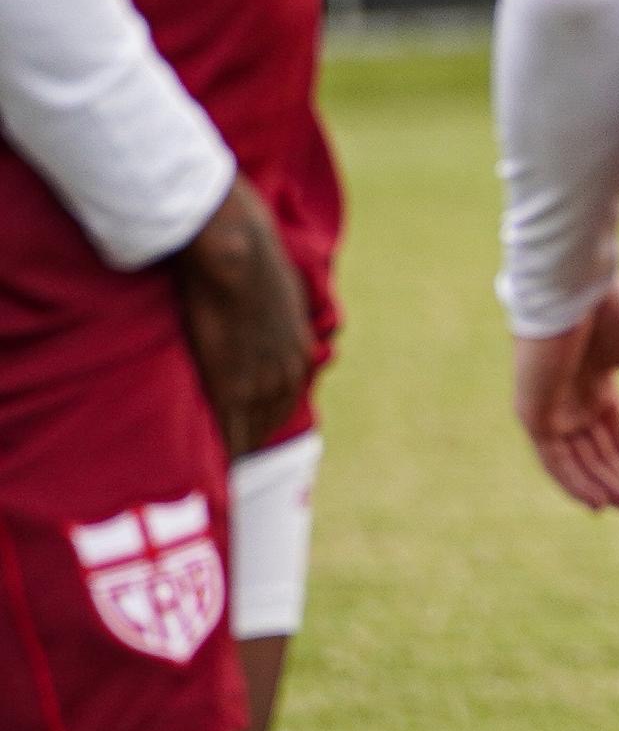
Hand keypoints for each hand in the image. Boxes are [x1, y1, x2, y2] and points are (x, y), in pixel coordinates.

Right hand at [172, 181, 309, 456]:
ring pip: (249, 433)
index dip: (265, 418)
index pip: (284, 400)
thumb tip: (276, 312)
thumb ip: (282, 313)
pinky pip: (228, 435)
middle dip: (251, 440)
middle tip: (230, 462)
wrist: (237, 253)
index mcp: (299, 351)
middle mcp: (287, 373)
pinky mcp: (230, 386)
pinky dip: (220, 456)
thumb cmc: (256, 258)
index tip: (251, 435)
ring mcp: (261, 382)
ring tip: (213, 477)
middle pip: (270, 422)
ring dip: (234, 452)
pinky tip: (207, 475)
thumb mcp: (285, 290)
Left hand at [512, 278, 618, 516]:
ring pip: (580, 464)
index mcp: (595, 386)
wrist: (575, 287)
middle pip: (599, 457)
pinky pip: (555, 460)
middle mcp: (571, 403)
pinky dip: (575, 483)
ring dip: (608, 489)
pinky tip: (599, 502)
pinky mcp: (533, 414)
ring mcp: (550, 410)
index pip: (617, 436)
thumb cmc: (616, 309)